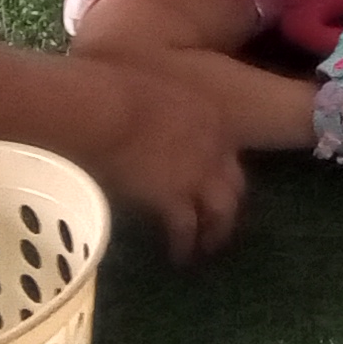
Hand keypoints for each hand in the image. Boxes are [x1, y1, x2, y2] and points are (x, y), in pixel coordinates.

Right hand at [87, 66, 245, 261]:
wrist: (107, 107)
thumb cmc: (115, 87)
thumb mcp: (154, 91)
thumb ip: (159, 109)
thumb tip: (142, 118)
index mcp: (211, 116)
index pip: (227, 148)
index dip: (221, 168)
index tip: (213, 182)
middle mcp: (215, 148)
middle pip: (235, 184)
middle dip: (230, 206)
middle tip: (220, 223)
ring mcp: (197, 175)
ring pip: (221, 211)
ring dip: (215, 232)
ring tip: (205, 248)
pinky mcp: (173, 198)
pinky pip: (185, 230)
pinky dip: (183, 245)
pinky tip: (178, 257)